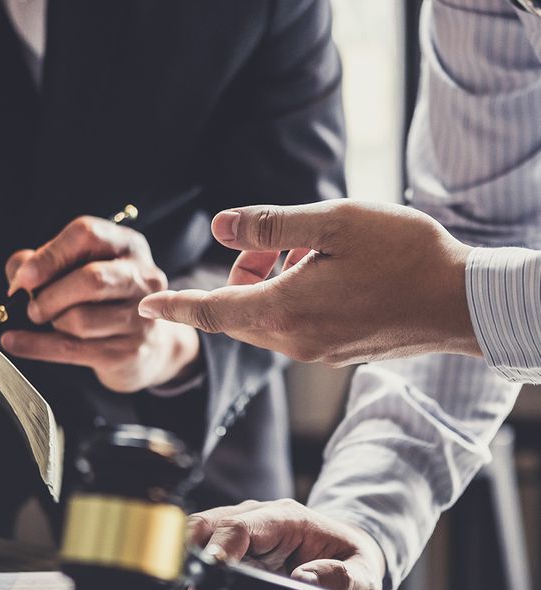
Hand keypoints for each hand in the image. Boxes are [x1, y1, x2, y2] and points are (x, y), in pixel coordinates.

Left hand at [0, 216, 199, 392]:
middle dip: (49, 295)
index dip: (51, 255)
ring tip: (49, 321)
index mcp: (128, 246)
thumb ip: (43, 262)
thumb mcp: (80, 269)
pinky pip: (73, 349)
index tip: (24, 276)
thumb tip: (18, 273)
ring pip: (81, 319)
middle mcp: (143, 278)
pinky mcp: (130, 351)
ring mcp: (141, 318)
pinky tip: (14, 342)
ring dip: (52, 321)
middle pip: (91, 280)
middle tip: (32, 306)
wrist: (150, 346)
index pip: (87, 235)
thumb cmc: (106, 300)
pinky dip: (36, 346)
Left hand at [139, 200, 478, 365]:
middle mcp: (292, 340)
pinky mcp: (334, 352)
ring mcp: (314, 352)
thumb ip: (269, 226)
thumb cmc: (401, 255)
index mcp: (284, 310)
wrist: (458, 302)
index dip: (174, 304)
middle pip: (238, 309)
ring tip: (316, 253)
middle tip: (284, 240)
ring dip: (272, 283)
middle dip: (244, 273)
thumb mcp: (333, 224)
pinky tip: (333, 274)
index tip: (145, 304)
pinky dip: (294, 297)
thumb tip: (219, 227)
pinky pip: (293, 325)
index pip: (210, 310)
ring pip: (266, 316)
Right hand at [185, 499, 384, 589]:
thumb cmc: (353, 564)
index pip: (240, 527)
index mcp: (287, 518)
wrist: (349, 552)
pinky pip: (205, 543)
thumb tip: (304, 579)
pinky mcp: (236, 542)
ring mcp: (244, 525)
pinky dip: (191, 561)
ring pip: (201, 530)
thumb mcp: (364, 577)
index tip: (203, 582)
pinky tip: (186, 585)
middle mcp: (259, 515)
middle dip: (190, 552)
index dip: (218, 552)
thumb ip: (343, 579)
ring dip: (186, 556)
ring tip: (178, 589)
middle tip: (181, 588)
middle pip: (210, 523)